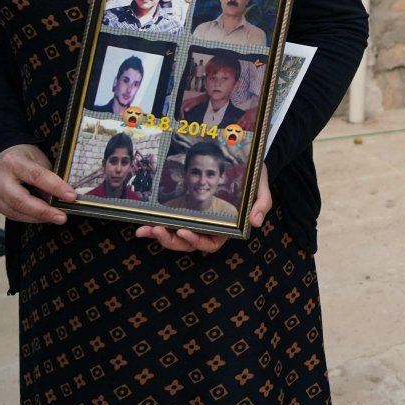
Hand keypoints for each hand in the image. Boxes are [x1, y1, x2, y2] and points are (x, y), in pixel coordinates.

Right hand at [0, 144, 75, 223]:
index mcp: (13, 162)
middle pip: (20, 200)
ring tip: (55, 218)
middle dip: (44, 211)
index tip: (71, 197)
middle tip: (62, 217)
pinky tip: (42, 217)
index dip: (55, 188)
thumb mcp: (38, 158)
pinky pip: (11, 215)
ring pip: (15, 211)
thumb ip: (48, 175)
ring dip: (38, 217)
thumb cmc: (23, 156)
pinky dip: (29, 218)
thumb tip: (64, 196)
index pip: (36, 176)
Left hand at [135, 174, 270, 254]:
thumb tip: (255, 222)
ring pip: (175, 236)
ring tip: (144, 229)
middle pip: (188, 243)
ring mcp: (195, 221)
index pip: (210, 243)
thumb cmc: (253, 176)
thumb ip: (262, 204)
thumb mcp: (260, 187)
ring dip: (159, 235)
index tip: (184, 230)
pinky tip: (143, 223)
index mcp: (226, 229)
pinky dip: (156, 224)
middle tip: (157, 229)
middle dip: (170, 240)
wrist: (245, 161)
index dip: (196, 241)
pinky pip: (170, 223)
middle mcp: (209, 229)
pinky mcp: (185, 212)